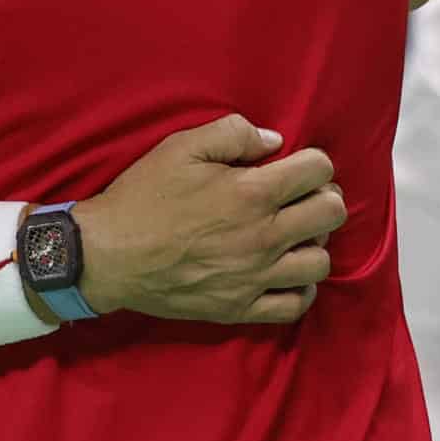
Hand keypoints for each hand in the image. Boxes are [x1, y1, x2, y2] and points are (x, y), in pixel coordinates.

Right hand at [72, 114, 345, 325]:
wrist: (108, 253)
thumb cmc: (142, 196)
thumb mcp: (178, 148)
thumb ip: (230, 134)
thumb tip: (272, 142)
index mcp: (251, 192)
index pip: (319, 171)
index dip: (313, 162)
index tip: (296, 165)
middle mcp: (264, 235)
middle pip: (331, 214)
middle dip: (322, 197)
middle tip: (298, 196)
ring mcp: (256, 276)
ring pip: (321, 262)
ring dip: (312, 243)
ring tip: (291, 235)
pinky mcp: (242, 307)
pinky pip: (296, 304)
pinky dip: (300, 287)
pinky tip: (284, 272)